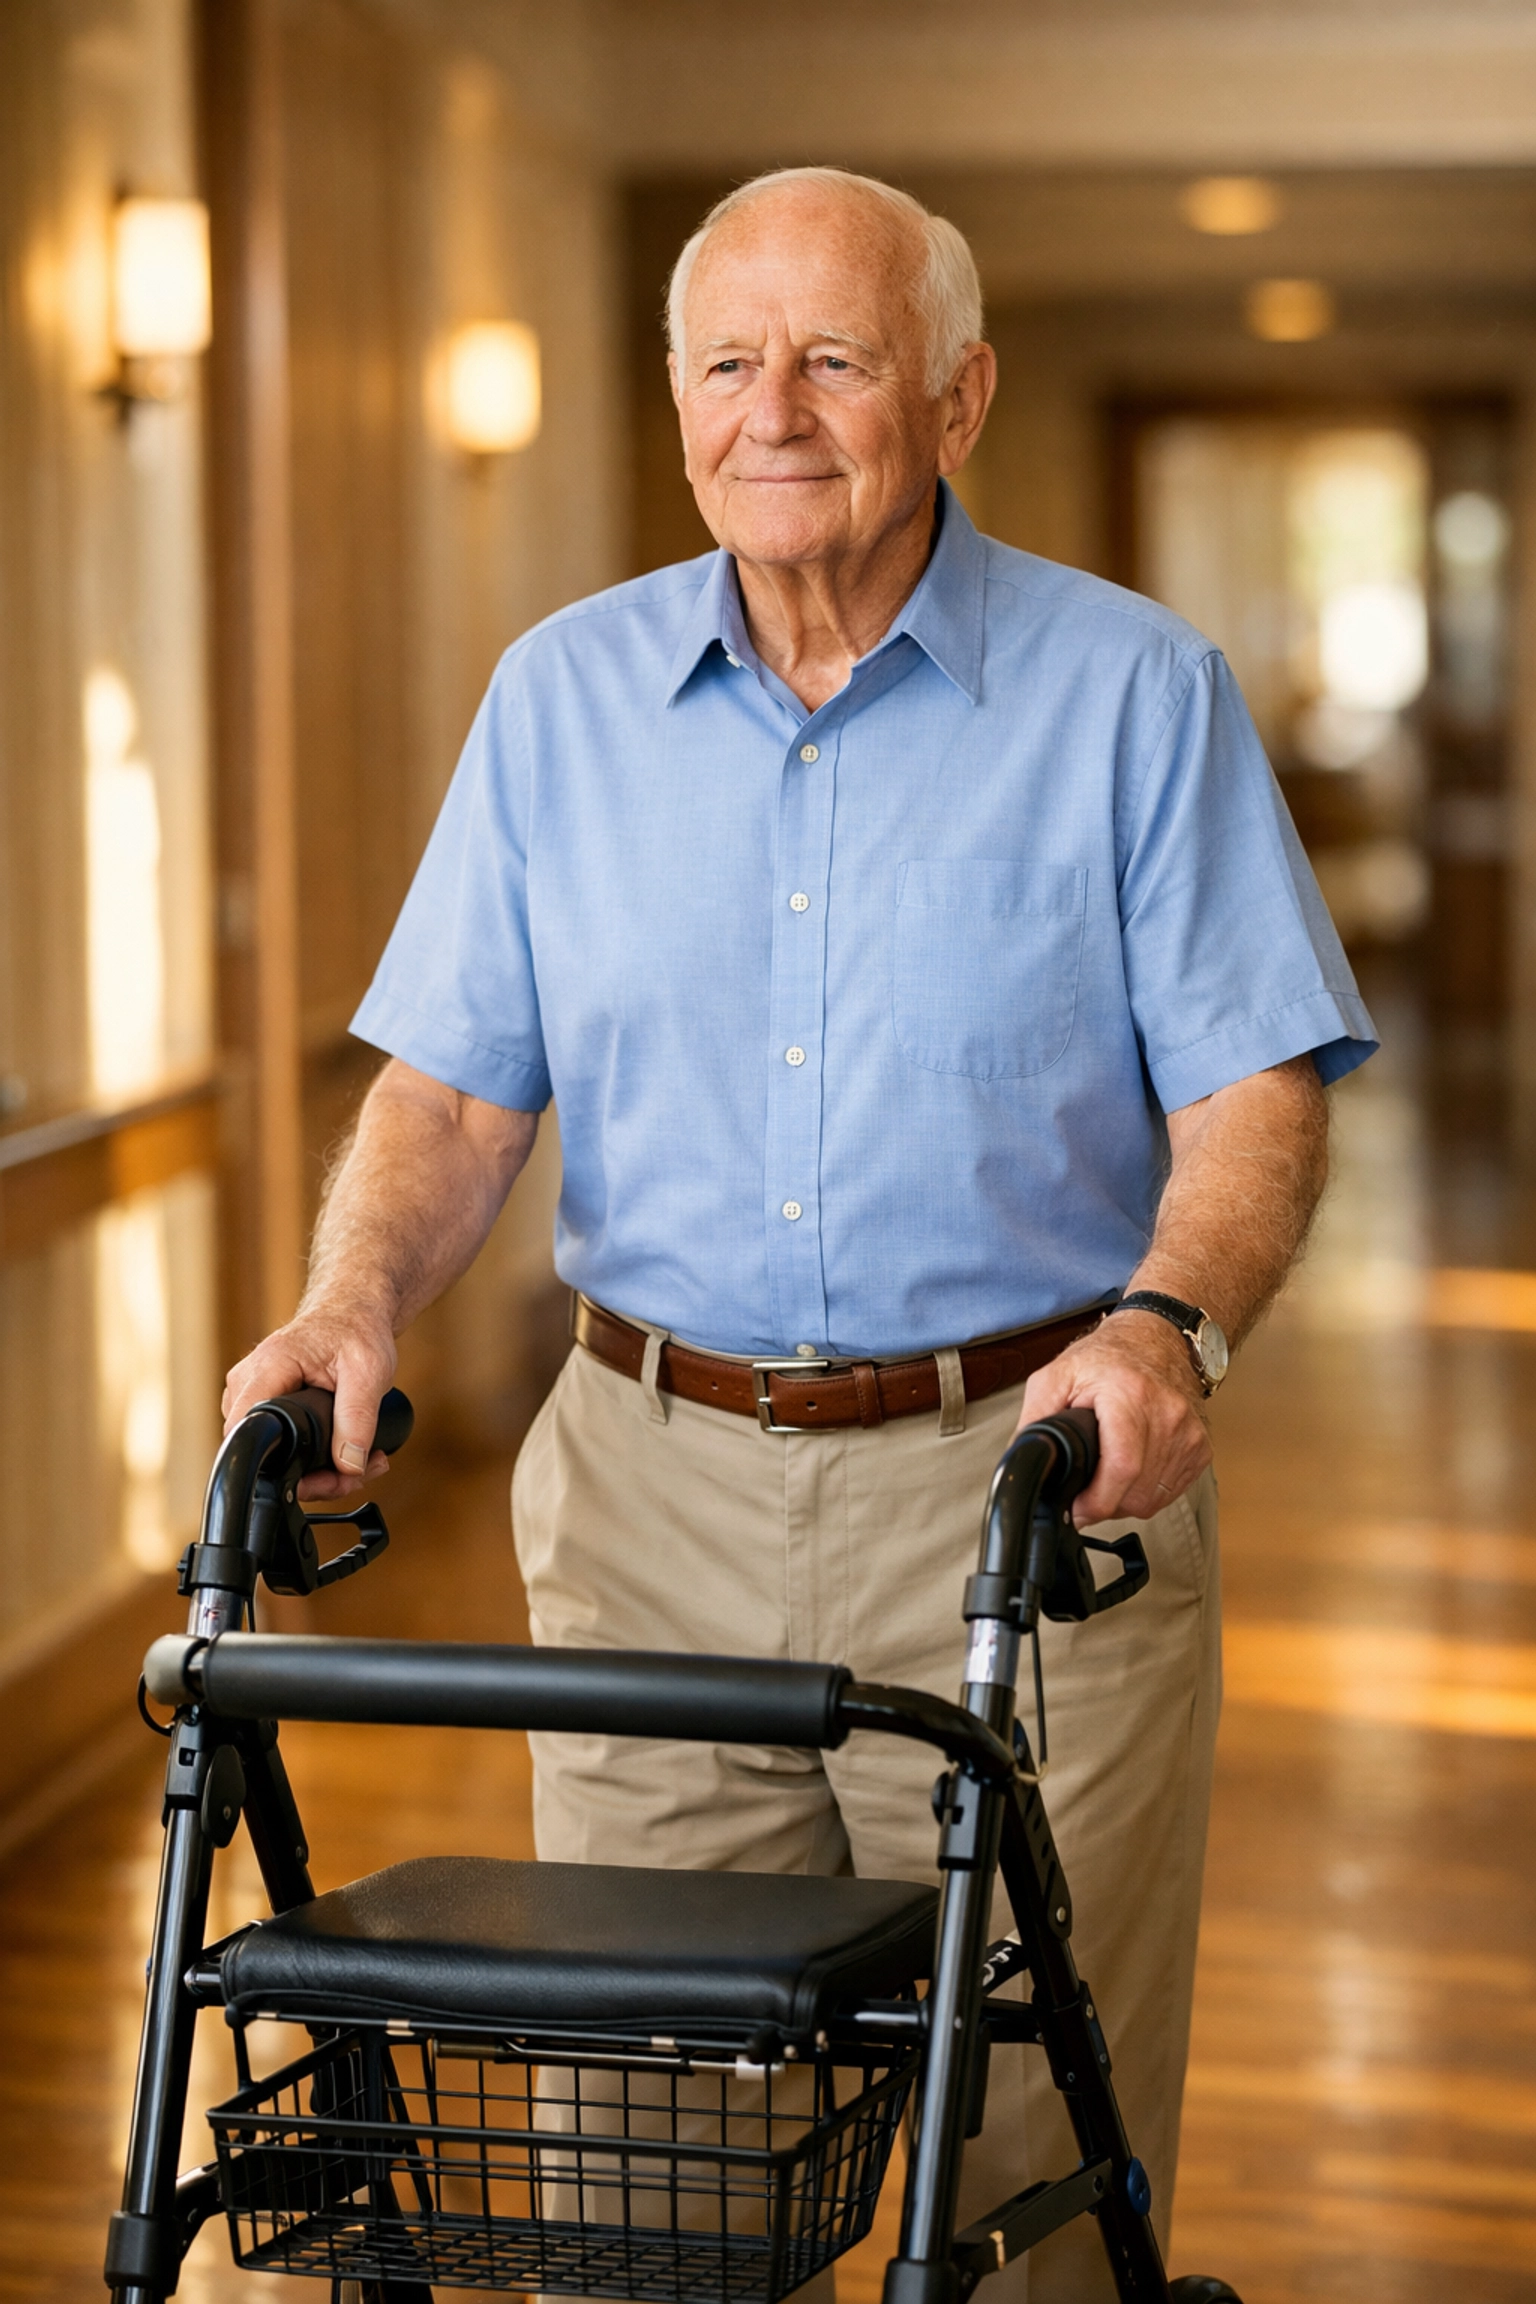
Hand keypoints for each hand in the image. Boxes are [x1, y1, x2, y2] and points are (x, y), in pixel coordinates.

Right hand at [221, 1302, 397, 1500]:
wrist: (350, 1312)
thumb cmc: (356, 1329)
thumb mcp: (368, 1370)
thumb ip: (358, 1418)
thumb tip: (349, 1466)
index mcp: (268, 1367)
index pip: (247, 1430)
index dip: (278, 1466)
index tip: (321, 1479)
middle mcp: (248, 1383)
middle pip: (262, 1454)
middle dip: (313, 1477)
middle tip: (355, 1474)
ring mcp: (250, 1396)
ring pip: (271, 1457)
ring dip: (317, 1472)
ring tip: (358, 1462)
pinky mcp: (262, 1408)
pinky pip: (278, 1447)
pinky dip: (312, 1459)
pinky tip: (343, 1454)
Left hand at [1017, 1312, 1210, 1524]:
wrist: (1159, 1338)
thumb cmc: (1107, 1357)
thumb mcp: (1055, 1377)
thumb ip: (1034, 1421)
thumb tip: (1024, 1463)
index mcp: (1130, 1395)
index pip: (1122, 1467)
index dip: (1095, 1500)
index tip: (1076, 1507)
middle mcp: (1168, 1414)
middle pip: (1136, 1493)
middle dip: (1104, 1503)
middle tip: (1085, 1489)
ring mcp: (1190, 1433)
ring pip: (1153, 1500)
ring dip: (1124, 1500)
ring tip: (1106, 1474)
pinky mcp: (1201, 1447)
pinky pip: (1171, 1492)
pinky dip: (1147, 1492)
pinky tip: (1132, 1470)